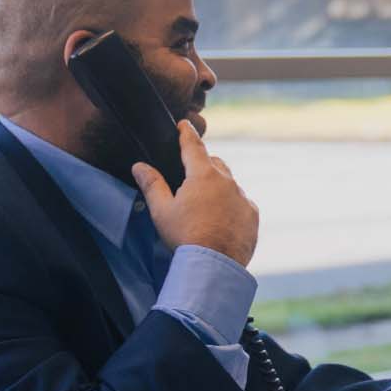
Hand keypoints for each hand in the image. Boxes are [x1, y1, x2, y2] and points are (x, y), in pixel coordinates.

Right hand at [133, 121, 259, 266]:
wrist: (214, 266)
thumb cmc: (185, 237)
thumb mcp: (162, 211)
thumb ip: (152, 185)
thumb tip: (139, 166)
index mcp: (203, 175)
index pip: (193, 146)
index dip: (186, 133)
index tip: (184, 124)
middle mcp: (227, 181)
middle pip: (214, 163)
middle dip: (202, 164)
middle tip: (190, 174)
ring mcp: (242, 198)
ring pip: (229, 183)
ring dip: (218, 186)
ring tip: (205, 203)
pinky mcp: (252, 215)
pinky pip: (241, 203)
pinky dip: (231, 205)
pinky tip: (220, 219)